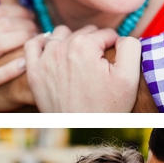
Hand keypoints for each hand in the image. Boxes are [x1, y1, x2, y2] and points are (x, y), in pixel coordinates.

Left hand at [25, 26, 140, 111]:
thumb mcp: (129, 76)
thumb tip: (121, 36)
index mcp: (84, 46)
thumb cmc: (108, 107)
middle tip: (101, 65)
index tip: (115, 63)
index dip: (115, 46)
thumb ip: (130, 46)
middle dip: (95, 44)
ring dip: (73, 41)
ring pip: (62, 34)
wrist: (85, 130)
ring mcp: (44, 60)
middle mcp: (61, 49)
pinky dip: (43, 43)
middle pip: (85, 32)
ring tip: (82, 58)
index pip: (107, 33)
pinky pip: (33, 45)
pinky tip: (55, 51)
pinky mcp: (34, 72)